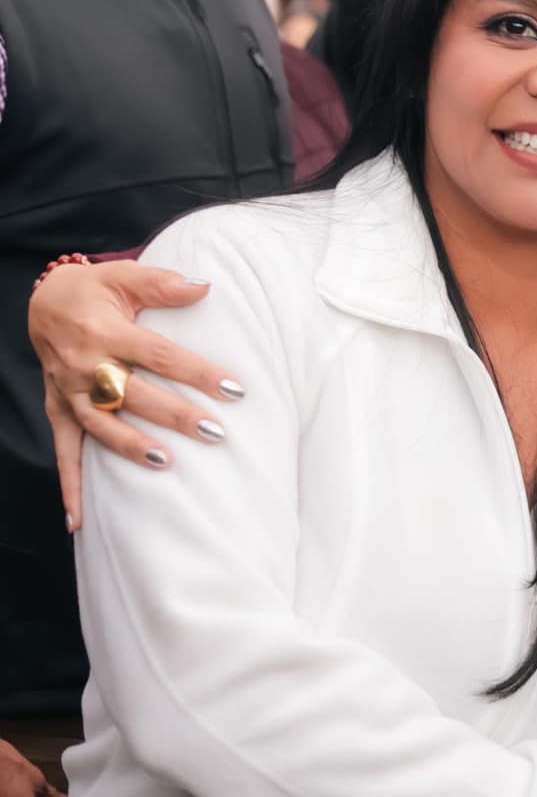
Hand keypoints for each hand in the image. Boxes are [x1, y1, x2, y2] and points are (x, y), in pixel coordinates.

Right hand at [30, 261, 240, 531]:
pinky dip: (70, 486)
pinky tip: (80, 520)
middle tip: (214, 432)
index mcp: (105, 331)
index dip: (196, 372)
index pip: (158, 355)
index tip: (234, 389)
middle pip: (133, 394)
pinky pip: (64, 451)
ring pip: (100, 425)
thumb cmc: (94, 289)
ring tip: (168, 463)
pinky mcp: (58, 409)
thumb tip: (204, 286)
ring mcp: (69, 391)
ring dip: (131, 447)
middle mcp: (84, 365)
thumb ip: (163, 284)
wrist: (43, 301)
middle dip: (174, 415)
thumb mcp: (124, 276)